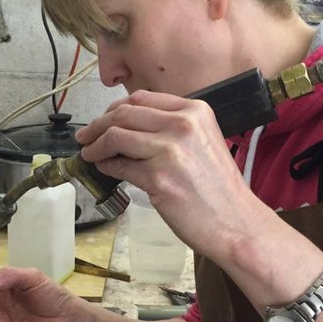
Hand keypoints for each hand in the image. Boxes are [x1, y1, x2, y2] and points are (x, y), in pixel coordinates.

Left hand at [76, 90, 272, 261]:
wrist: (237, 222)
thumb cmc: (220, 189)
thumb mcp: (203, 142)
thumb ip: (172, 128)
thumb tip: (128, 127)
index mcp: (195, 111)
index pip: (142, 98)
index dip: (115, 108)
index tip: (103, 119)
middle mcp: (183, 125)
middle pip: (123, 114)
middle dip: (97, 124)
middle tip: (86, 136)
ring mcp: (170, 151)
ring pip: (115, 136)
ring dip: (95, 145)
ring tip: (89, 153)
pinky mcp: (158, 178)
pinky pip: (120, 166)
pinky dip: (105, 166)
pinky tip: (104, 168)